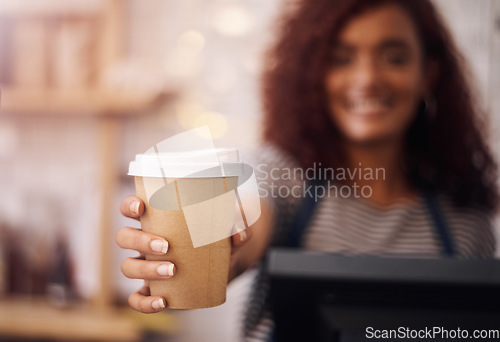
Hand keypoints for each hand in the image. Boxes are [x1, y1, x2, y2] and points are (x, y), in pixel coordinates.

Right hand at [116, 195, 251, 312]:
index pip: (131, 208)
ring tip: (172, 270)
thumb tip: (239, 232)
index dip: (129, 205)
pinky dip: (145, 302)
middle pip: (124, 237)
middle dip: (140, 241)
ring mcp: (145, 266)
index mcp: (157, 220)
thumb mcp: (228, 233)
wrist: (221, 270)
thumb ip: (237, 229)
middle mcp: (145, 242)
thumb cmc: (217, 242)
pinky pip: (136, 299)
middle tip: (165, 246)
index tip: (141, 207)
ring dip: (145, 269)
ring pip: (127, 266)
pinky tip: (163, 301)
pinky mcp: (151, 290)